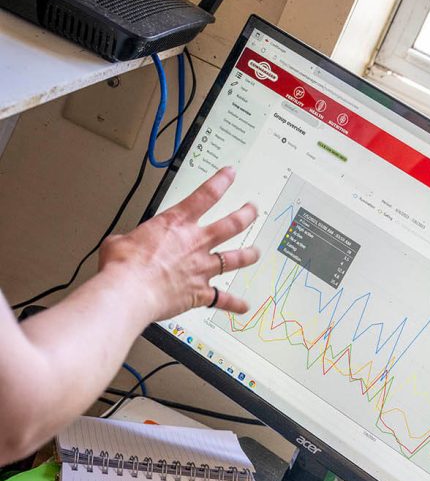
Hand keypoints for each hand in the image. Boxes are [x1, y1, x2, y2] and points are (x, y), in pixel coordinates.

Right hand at [98, 167, 260, 320]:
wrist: (129, 291)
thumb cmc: (123, 266)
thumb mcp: (121, 240)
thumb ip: (131, 240)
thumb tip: (124, 245)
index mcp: (176, 223)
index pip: (205, 195)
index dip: (221, 181)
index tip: (230, 174)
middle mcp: (196, 243)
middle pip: (232, 224)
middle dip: (246, 215)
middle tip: (252, 210)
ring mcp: (202, 267)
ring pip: (235, 258)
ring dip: (248, 255)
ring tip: (256, 252)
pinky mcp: (201, 292)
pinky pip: (223, 298)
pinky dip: (234, 303)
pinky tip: (243, 306)